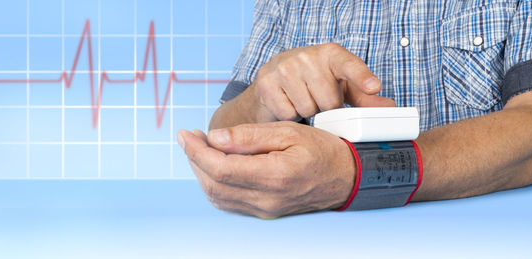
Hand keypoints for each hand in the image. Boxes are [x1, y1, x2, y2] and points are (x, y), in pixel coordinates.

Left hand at [177, 121, 356, 218]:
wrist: (345, 177)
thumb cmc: (321, 150)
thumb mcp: (289, 131)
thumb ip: (249, 136)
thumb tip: (214, 138)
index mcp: (274, 175)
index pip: (220, 168)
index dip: (196, 151)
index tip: (186, 134)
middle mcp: (267, 199)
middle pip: (213, 184)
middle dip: (195, 159)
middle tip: (191, 137)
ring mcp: (265, 209)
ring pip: (217, 196)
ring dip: (202, 172)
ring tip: (201, 148)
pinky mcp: (264, 212)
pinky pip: (229, 202)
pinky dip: (214, 184)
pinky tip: (215, 166)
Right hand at [249, 42, 395, 121]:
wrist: (272, 80)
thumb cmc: (313, 83)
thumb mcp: (340, 87)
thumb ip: (364, 98)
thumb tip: (389, 107)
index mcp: (330, 53)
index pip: (349, 65)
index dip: (362, 77)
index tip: (374, 86)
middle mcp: (306, 56)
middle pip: (329, 101)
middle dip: (326, 108)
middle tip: (317, 98)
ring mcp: (284, 68)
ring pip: (308, 109)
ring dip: (307, 112)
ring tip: (301, 99)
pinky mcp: (267, 83)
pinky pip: (289, 113)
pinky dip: (289, 115)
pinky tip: (287, 102)